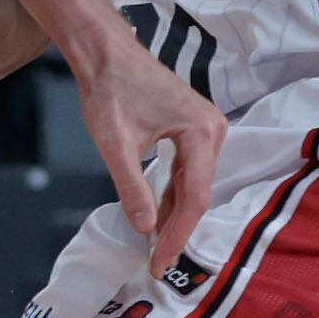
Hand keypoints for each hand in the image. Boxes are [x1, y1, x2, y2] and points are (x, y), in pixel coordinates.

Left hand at [74, 37, 226, 273]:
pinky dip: (172, 194)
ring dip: (175, 215)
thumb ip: (132, 185)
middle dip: (178, 230)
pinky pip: (186, 171)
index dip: (178, 234)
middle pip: (198, 193)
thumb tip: (146, 228)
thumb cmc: (109, 90)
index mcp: (202, 131)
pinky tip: (159, 217)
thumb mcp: (115, 143)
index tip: (160, 261)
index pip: (195, 196)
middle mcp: (213, 130)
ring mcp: (205, 129)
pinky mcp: (191, 130)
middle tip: (157, 264)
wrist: (105, 53)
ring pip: (193, 184)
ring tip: (157, 248)